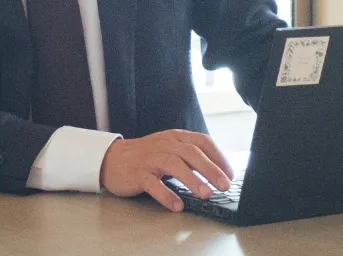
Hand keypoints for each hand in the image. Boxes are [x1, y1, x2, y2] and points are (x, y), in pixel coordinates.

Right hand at [99, 130, 233, 211]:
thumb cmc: (146, 156)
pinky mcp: (138, 173)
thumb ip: (190, 157)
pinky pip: (153, 184)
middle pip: (191, 153)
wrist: (112, 158)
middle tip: (224, 185)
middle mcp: (164, 145)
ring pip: (174, 164)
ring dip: (192, 179)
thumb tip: (218, 172)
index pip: (202, 141)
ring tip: (206, 194)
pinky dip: (166, 194)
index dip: (218, 157)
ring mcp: (150, 158)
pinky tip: (177, 204)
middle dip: (210, 169)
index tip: (230, 174)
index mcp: (175, 137)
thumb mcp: (169, 149)